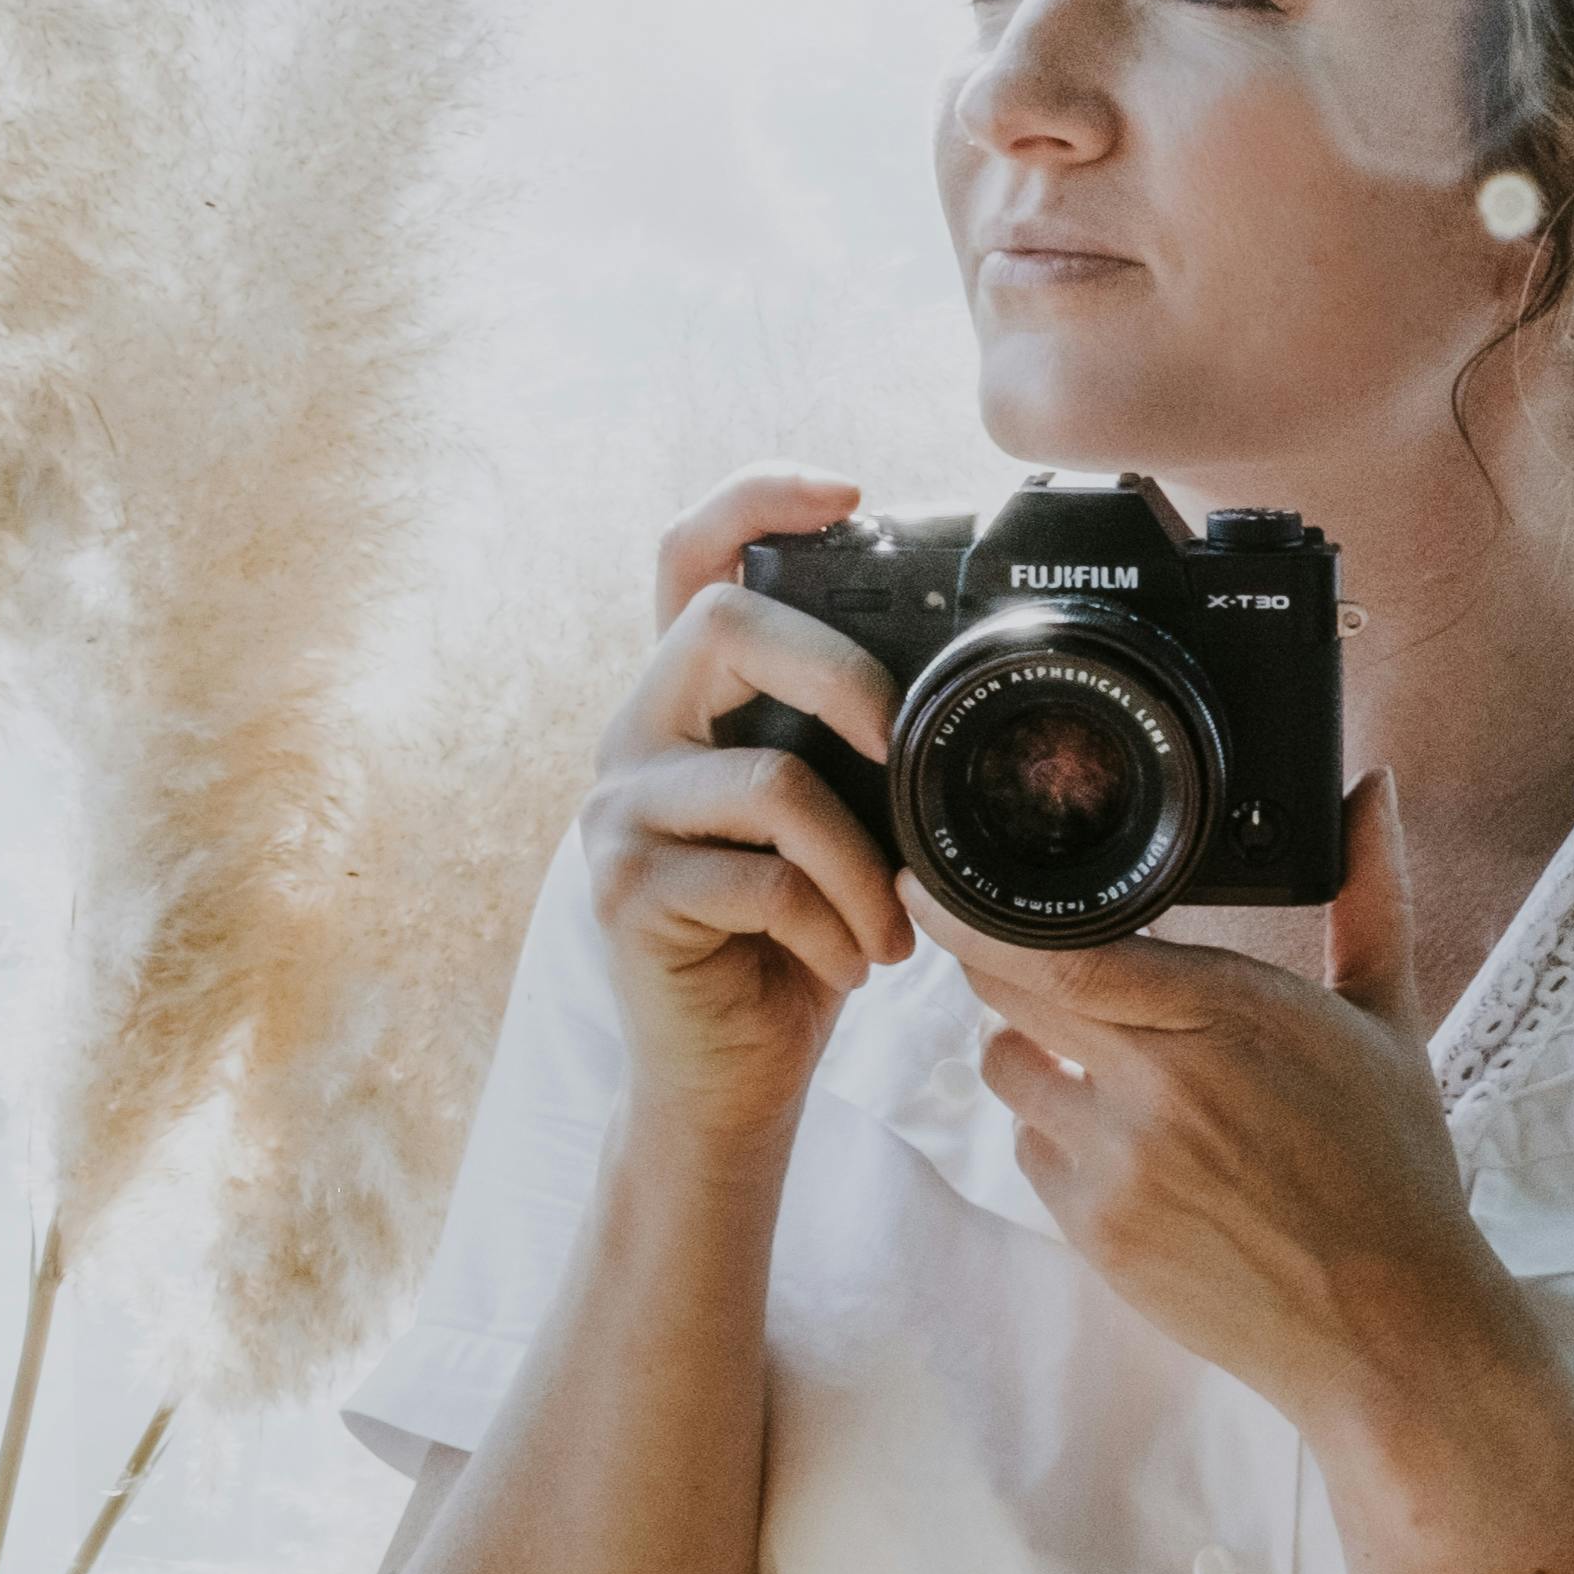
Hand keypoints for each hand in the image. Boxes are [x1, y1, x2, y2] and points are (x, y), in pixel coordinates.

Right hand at [581, 462, 917, 1184]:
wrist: (730, 1082)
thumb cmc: (795, 944)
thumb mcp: (837, 821)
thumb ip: (851, 743)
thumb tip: (955, 677)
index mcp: (689, 702)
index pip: (689, 555)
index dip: (756, 500)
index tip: (847, 491)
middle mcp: (635, 737)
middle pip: (720, 625)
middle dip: (841, 673)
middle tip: (901, 748)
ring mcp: (618, 813)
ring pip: (771, 781)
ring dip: (865, 867)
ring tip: (890, 932)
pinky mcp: (624, 892)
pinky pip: (764, 880)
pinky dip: (837, 927)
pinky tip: (849, 967)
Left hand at [896, 768, 1500, 1431]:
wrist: (1390, 1330)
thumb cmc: (1394, 1169)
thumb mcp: (1390, 1023)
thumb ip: (1369, 895)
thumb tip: (1371, 788)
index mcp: (1231, 1011)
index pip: (1065, 949)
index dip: (983, 912)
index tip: (938, 877)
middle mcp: (1164, 1081)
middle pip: (1011, 993)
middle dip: (989, 959)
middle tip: (987, 941)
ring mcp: (1122, 1163)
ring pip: (1007, 1070)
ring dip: (1027, 1051)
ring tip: (1087, 1059)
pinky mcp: (1098, 1234)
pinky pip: (1030, 1153)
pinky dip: (1055, 1135)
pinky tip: (1118, 1142)